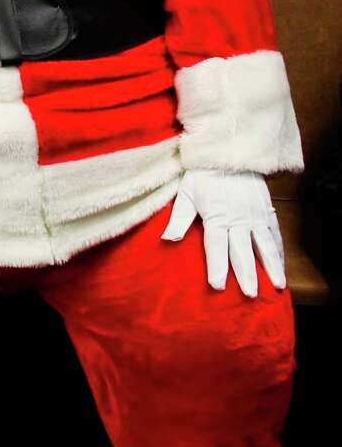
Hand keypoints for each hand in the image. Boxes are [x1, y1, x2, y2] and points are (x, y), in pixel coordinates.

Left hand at [161, 169, 285, 297]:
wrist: (228, 152)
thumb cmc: (203, 175)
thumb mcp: (186, 194)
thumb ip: (178, 219)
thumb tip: (167, 239)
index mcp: (215, 216)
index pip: (215, 246)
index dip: (216, 266)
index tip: (217, 285)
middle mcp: (237, 218)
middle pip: (242, 250)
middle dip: (246, 274)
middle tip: (250, 295)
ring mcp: (255, 215)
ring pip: (264, 245)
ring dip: (271, 266)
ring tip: (276, 285)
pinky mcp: (266, 210)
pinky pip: (274, 234)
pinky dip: (278, 251)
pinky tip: (279, 266)